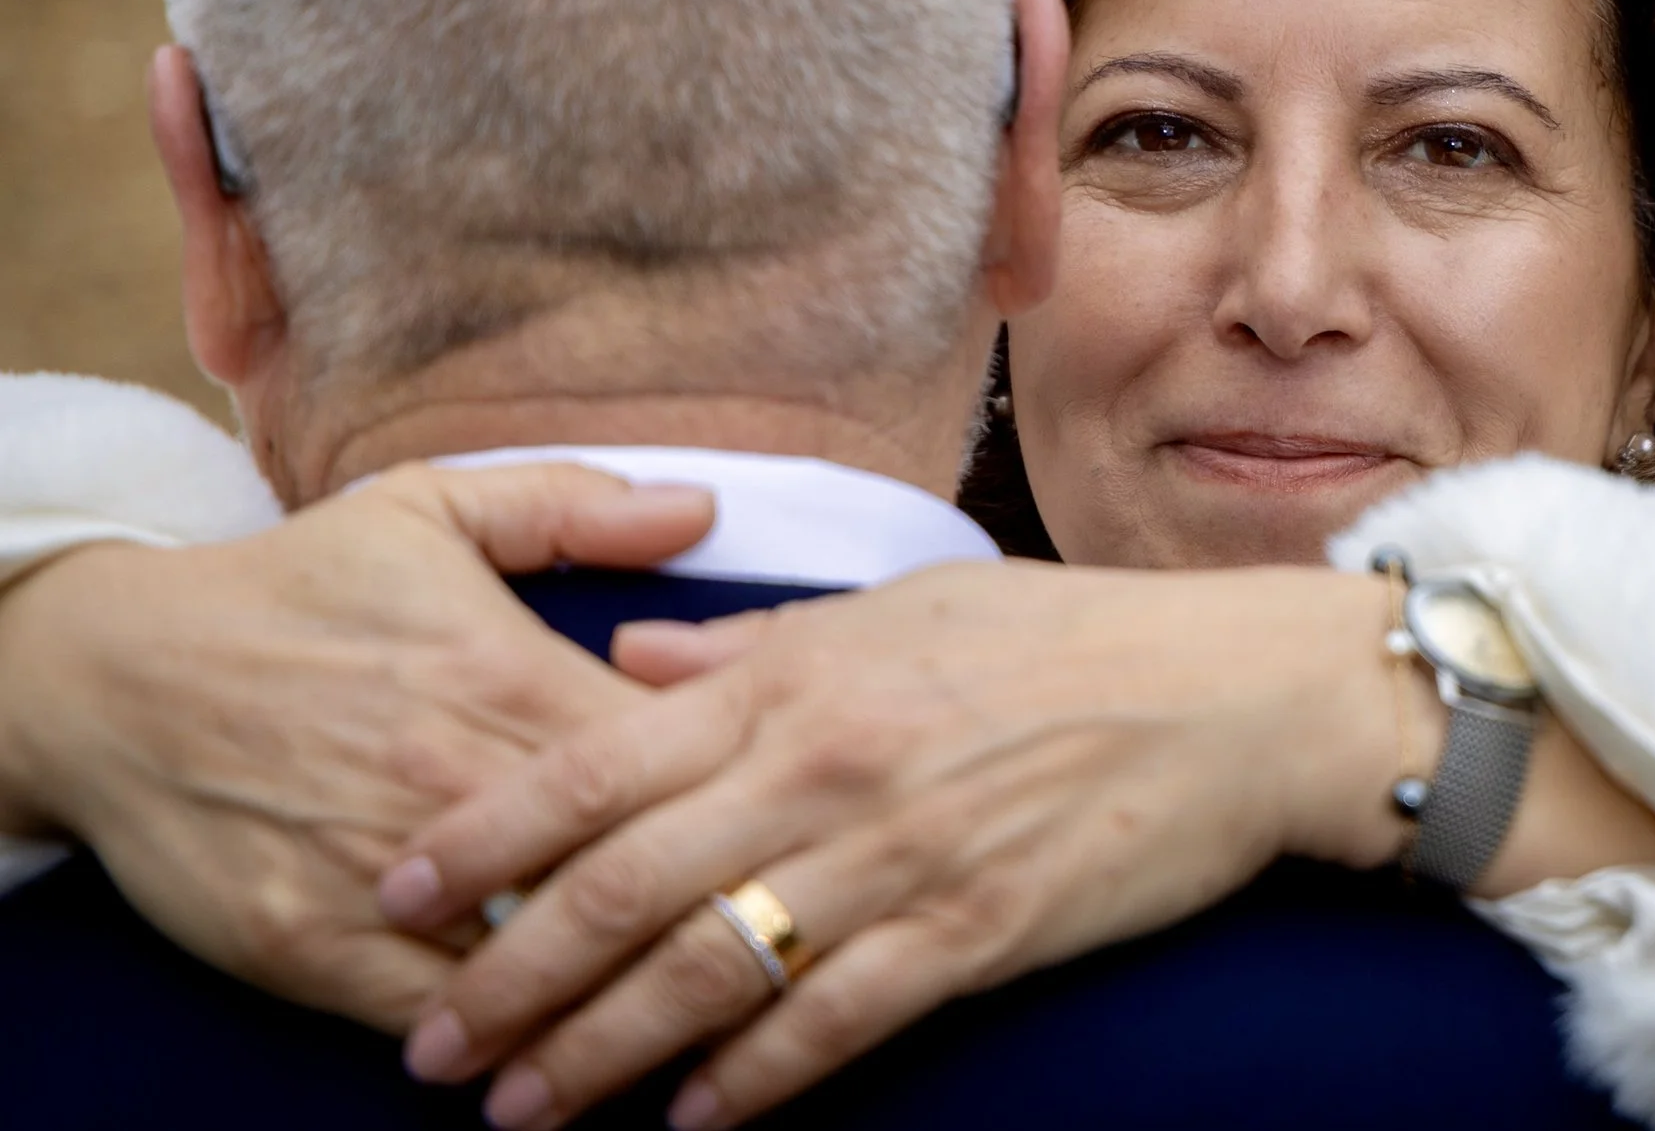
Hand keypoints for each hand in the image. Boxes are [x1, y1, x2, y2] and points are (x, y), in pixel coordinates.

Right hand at [0, 462, 711, 1028]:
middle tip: (778, 943)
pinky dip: (503, 1045)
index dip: (743, 800)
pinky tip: (560, 1062)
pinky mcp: (312, 944)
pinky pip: (434, 1017)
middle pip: (627, 868)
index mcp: (512, 677)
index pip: (675, 758)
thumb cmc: (292, 587)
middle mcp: (461, 779)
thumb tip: (702, 508)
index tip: (790, 823)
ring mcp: (388, 871)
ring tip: (697, 1023)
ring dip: (617, 996)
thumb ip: (574, 505)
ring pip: (539, 959)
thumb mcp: (430, 507)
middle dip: (706, 908)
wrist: (112, 672)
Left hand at [381, 560, 1400, 1130]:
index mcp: (800, 674)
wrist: (1232, 692)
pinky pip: (838, 1021)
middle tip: (430, 1049)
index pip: (598, 760)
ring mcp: (903, 854)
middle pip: (627, 886)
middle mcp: (830, 765)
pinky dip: (756, 1080)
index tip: (394, 890)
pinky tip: (693, 1123)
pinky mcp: (977, 930)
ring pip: (714, 968)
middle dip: (510, 975)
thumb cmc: (1067, 635)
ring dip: (604, 1050)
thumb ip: (754, 643)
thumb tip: (627, 664)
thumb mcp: (902, 604)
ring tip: (524, 1108)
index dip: (483, 836)